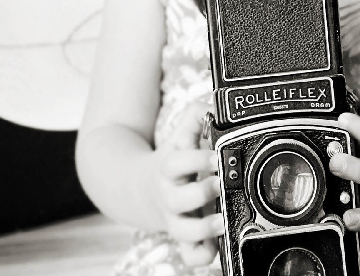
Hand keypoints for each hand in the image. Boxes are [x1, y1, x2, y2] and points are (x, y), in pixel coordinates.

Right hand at [153, 102, 223, 265]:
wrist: (137, 190)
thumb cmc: (170, 161)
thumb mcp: (179, 137)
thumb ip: (196, 117)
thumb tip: (214, 104)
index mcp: (169, 168)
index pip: (177, 163)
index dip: (197, 160)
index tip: (217, 156)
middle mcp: (170, 196)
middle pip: (179, 199)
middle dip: (202, 192)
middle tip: (222, 184)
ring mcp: (175, 219)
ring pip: (184, 232)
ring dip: (203, 230)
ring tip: (223, 220)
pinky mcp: (184, 238)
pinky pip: (190, 255)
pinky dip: (202, 255)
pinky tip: (218, 247)